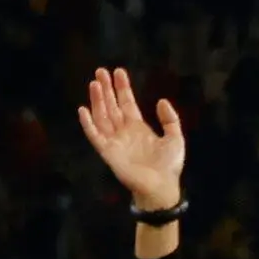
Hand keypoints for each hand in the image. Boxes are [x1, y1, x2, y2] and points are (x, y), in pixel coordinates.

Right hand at [78, 67, 185, 212]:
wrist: (162, 187)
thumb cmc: (169, 166)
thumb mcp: (175, 138)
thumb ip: (170, 119)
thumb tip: (161, 100)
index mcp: (137, 126)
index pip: (126, 102)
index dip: (122, 87)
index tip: (118, 71)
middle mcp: (123, 131)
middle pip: (111, 106)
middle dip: (106, 88)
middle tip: (100, 71)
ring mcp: (114, 141)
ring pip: (102, 116)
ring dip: (97, 100)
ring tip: (94, 83)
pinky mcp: (108, 152)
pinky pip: (95, 136)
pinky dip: (88, 124)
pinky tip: (83, 109)